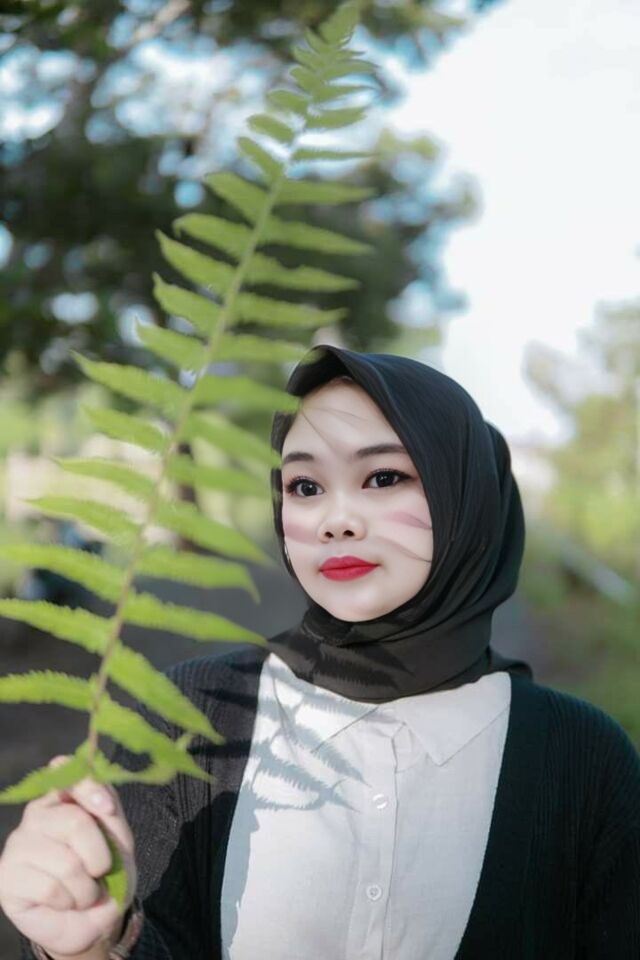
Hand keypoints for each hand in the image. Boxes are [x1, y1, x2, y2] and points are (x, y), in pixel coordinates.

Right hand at [0, 755, 137, 959]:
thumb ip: (109, 812)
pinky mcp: (7, 876)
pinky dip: (69, 901)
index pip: (66, 770)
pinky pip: (49, 888)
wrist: (91, 920)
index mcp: (64, 796)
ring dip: (86, 887)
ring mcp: (18, 843)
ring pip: (65, 861)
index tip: (108, 810)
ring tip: (83, 891)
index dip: (89, 788)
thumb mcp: (119, 840)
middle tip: (100, 871)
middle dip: (99, 855)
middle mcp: (37, 814)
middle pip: (74, 821)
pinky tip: (64, 902)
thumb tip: (101, 797)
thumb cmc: (106, 874)